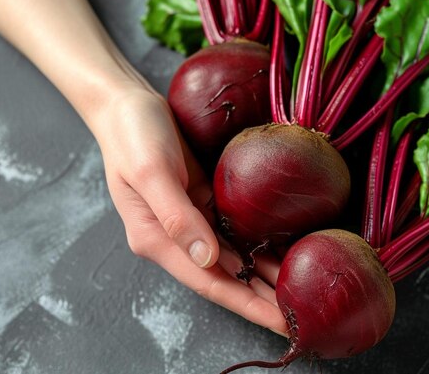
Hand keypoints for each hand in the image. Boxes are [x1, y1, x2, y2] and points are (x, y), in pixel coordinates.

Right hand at [94, 87, 287, 333]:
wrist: (127, 105)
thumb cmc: (132, 136)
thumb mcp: (152, 172)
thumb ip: (177, 217)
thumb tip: (208, 259)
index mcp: (157, 239)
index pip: (210, 283)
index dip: (248, 305)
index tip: (281, 322)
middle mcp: (176, 238)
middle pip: (226, 278)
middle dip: (263, 300)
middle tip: (302, 316)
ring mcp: (190, 221)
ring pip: (234, 258)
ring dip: (264, 276)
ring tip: (299, 291)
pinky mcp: (203, 202)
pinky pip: (235, 231)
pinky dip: (257, 245)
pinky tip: (281, 253)